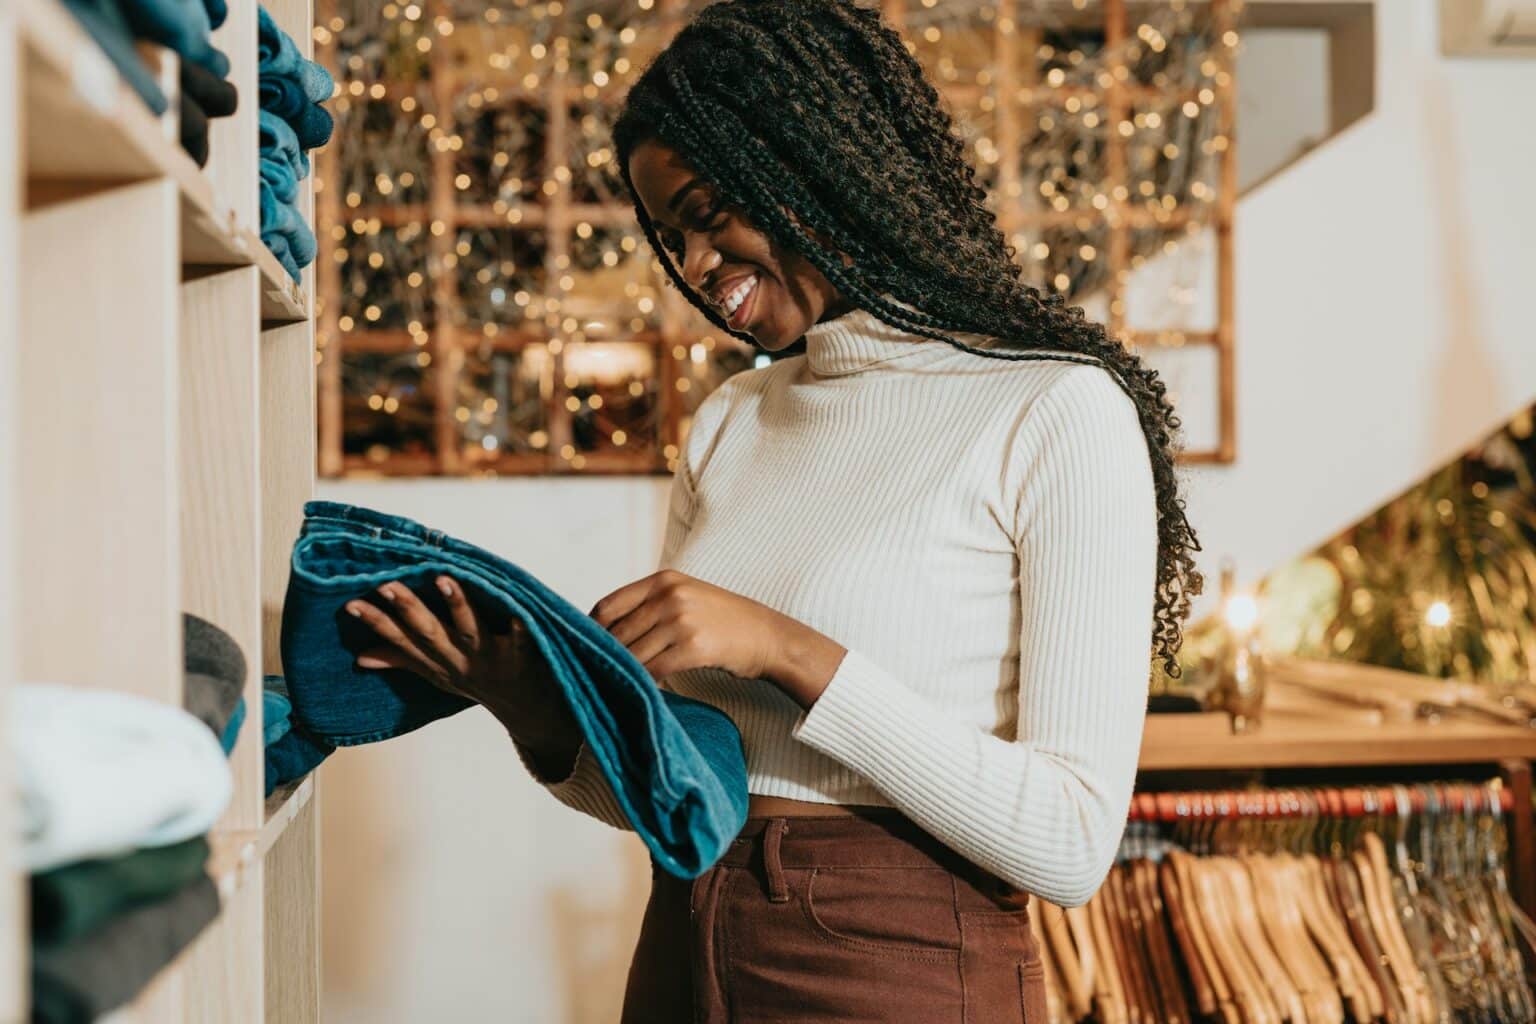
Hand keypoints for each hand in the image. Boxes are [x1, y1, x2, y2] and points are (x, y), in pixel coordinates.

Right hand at [345, 577, 580, 749]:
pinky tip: (518, 615)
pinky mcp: (519, 656)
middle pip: (428, 633)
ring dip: (456, 606)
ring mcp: (488, 658)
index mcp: (436, 661)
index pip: (400, 641)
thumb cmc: (476, 681)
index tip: (351, 603)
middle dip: (407, 609)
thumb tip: (360, 656)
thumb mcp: (434, 673)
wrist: (524, 708)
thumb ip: (401, 659)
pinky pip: (519, 642)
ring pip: (468, 629)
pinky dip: (519, 630)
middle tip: (386, 585)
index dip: (376, 623)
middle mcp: (457, 660)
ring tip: (443, 580)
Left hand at [588, 569, 845, 706]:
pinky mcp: (694, 647)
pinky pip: (654, 669)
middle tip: (593, 675)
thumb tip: (605, 629)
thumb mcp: (686, 596)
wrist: (767, 636)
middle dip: (604, 656)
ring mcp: (682, 620)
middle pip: (617, 632)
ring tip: (614, 684)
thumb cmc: (723, 620)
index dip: (591, 630)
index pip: (608, 605)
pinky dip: (644, 682)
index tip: (584, 649)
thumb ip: (649, 605)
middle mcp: (670, 595)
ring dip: (623, 672)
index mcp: (663, 580)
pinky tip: (643, 689)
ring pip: (633, 653)